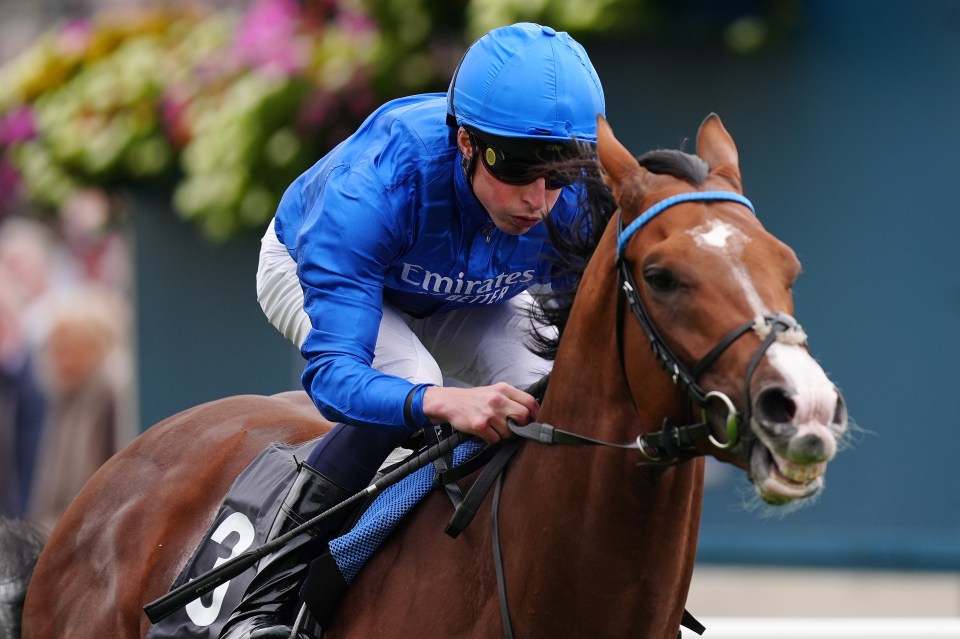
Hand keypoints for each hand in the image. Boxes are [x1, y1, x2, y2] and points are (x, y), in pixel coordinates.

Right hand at [421, 383, 538, 443]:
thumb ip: (512, 399)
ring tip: (495, 428)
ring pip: (509, 432)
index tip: (533, 421)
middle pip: (523, 417)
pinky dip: (493, 439)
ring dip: (504, 434)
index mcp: (504, 389)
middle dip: (521, 426)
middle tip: (514, 428)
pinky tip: (486, 432)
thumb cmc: (475, 399)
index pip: (530, 401)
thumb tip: (532, 413)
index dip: (535, 414)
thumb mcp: (495, 391)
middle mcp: (498, 399)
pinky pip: (496, 439)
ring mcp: (489, 413)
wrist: (451, 402)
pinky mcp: (480, 425)